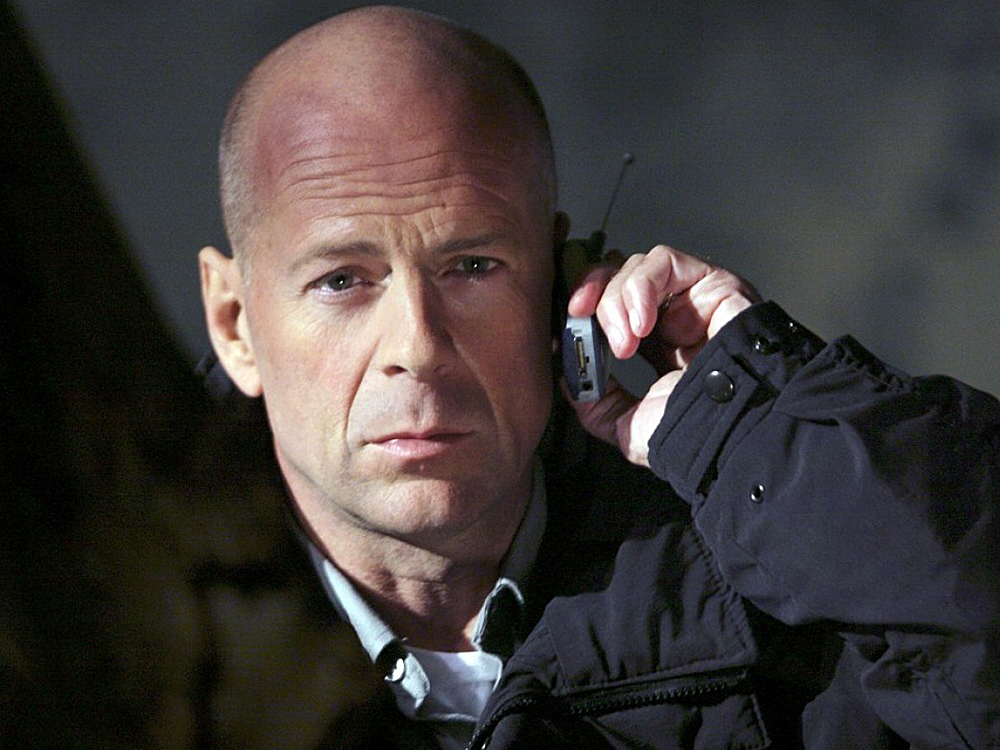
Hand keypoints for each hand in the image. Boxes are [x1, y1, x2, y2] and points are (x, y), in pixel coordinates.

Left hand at [565, 245, 759, 466]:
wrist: (734, 430)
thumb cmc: (695, 433)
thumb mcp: (629, 427)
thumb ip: (599, 404)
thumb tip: (572, 379)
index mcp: (656, 346)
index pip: (612, 306)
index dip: (585, 307)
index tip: (567, 323)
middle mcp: (674, 317)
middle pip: (620, 277)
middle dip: (592, 292)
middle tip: (580, 317)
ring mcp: (694, 298)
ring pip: (638, 267)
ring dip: (617, 299)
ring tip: (624, 342)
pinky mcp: (713, 282)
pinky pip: (665, 261)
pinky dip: (641, 286)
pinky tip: (640, 323)